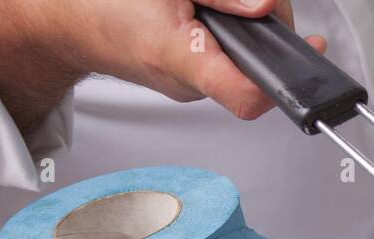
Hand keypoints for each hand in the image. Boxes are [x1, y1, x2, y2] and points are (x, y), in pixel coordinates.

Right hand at [0, 0, 324, 132]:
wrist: (64, 19)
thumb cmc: (105, 4)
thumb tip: (268, 6)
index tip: (309, 53)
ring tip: (227, 5)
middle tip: (259, 4)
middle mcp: (191, 84)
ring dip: (249, 29)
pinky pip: (224, 60)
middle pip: (257, 68)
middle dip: (269, 30)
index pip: (250, 95)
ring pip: (242, 62)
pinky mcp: (189, 78)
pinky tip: (213, 16)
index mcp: (183, 61)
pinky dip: (230, 36)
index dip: (285, 82)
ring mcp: (190, 86)